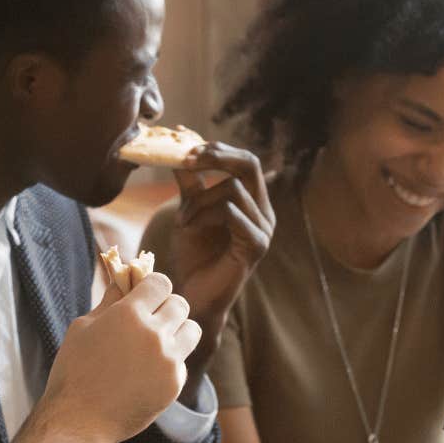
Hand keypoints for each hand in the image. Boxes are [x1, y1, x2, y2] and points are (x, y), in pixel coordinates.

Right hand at [44, 272, 201, 442]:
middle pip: (180, 304)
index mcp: (129, 314)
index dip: (152, 287)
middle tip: (152, 318)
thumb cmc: (73, 370)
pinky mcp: (174, 384)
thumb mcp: (83, 328)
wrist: (79, 420)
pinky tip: (148, 372)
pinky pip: (182, 361)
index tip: (145, 294)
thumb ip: (108, 302)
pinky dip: (170, 362)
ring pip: (192, 330)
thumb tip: (123, 282)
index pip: (160, 283)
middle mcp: (154, 334)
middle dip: (166, 307)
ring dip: (178, 330)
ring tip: (159, 341)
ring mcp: (168, 360)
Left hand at [167, 144, 273, 354]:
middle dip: (217, 157)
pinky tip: (189, 226)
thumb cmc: (193, 256)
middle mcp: (264, 213)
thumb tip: (179, 147)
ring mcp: (264, 230)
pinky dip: (207, 214)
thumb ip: (189, 181)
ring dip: (200, 200)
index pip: (244, 161)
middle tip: (187, 159)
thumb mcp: (189, 210)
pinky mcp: (256, 247)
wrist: (192, 295)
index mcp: (253, 201)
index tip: (186, 146)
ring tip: (181, 219)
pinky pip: (233, 214)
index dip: (218, 149)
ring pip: (234, 190)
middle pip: (250, 165)